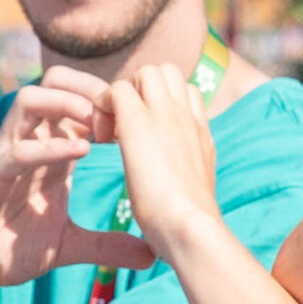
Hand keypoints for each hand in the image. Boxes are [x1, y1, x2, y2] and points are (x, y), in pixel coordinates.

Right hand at [0, 71, 153, 297]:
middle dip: (92, 89)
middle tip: (123, 115)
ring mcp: (5, 155)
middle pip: (57, 84)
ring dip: (67, 104)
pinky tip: (80, 153)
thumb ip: (107, 245)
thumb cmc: (5, 247)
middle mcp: (29, 144)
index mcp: (50, 153)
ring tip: (100, 125)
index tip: (144, 125)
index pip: (82, 104)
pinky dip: (49, 147)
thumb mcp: (68, 246)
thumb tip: (152, 254)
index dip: (114, 106)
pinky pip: (17, 149)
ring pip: (30, 99)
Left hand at [103, 63, 222, 262]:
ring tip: (112, 133)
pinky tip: (101, 141)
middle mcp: (188, 118)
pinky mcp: (139, 121)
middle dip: (141, 93)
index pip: (186, 95)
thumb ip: (187, 186)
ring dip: (123, 96)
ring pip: (145, 73)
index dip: (162, 106)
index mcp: (201, 135)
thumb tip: (180, 205)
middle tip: (124, 130)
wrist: (191, 229)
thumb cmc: (192, 229)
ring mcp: (166, 115)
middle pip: (168, 74)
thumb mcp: (195, 200)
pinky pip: (116, 90)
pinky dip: (102, 108)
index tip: (146, 139)